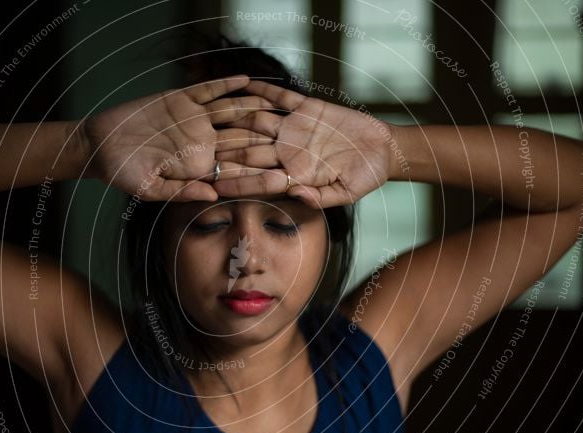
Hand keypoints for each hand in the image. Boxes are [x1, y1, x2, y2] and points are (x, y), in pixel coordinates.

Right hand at [81, 76, 273, 201]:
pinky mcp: (182, 99)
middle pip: (242, 140)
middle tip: (294, 140)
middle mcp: (204, 142)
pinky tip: (246, 80)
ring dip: (254, 109)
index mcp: (201, 167)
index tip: (283, 177)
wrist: (100, 144)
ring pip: (232, 112)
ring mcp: (195, 119)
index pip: (235, 170)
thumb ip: (181, 191)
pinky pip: (209, 90)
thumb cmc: (124, 173)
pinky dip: (226, 85)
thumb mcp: (150, 189)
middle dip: (267, 142)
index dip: (259, 173)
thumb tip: (212, 195)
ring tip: (278, 104)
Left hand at [213, 80, 397, 207]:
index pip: (258, 180)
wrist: (384, 151)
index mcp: (294, 176)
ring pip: (258, 123)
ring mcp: (294, 130)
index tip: (212, 187)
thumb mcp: (347, 194)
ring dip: (236, 119)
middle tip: (198, 148)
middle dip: (225, 152)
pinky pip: (281, 99)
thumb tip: (296, 195)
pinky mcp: (306, 109)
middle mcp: (287, 153)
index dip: (236, 183)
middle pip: (249, 152)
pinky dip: (264, 91)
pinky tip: (244, 84)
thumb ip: (321, 197)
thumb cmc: (366, 178)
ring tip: (211, 113)